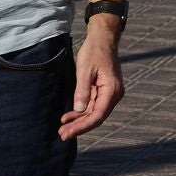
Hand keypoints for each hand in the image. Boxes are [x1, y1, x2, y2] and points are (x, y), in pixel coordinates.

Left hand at [61, 21, 124, 140]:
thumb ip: (82, 91)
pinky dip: (81, 113)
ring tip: (63, 129)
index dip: (83, 126)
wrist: (102, 41)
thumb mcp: (84, 70)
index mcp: (112, 90)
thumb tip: (79, 110)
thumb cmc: (94, 53)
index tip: (67, 132)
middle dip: (80, 127)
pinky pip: (93, 106)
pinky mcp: (103, 91)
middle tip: (62, 135)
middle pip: (97, 116)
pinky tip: (68, 117)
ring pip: (94, 113)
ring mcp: (109, 93)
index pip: (98, 114)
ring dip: (79, 121)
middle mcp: (114, 94)